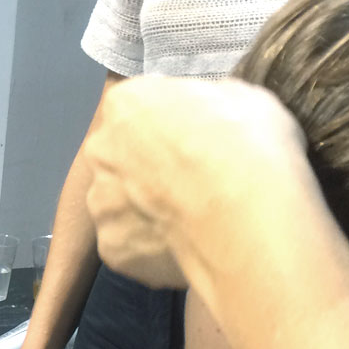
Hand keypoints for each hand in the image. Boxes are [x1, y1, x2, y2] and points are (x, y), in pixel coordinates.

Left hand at [83, 77, 305, 287]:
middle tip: (192, 183)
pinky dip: (152, 250)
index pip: (137, 108)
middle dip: (149, 169)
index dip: (170, 127)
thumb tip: (207, 113)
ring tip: (192, 221)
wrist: (245, 215)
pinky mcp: (111, 247)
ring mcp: (100, 202)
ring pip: (120, 204)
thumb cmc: (247, 147)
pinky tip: (186, 248)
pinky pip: (130, 246)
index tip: (195, 142)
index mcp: (126, 104)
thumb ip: (209, 103)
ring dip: (147, 211)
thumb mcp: (243, 99)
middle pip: (120, 157)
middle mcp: (100, 150)